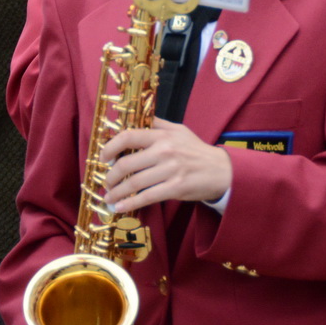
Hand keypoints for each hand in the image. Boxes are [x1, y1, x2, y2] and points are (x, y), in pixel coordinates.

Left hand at [101, 118, 232, 211]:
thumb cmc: (196, 150)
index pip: (129, 136)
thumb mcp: (178, 130)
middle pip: (126, 163)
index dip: (110, 147)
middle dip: (110, 176)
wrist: (221, 170)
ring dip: (116, 192)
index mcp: (162, 135)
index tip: (104, 157)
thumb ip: (157, 124)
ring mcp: (170, 170)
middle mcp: (164, 151)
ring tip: (109, 197)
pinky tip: (119, 207)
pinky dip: (129, 203)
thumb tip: (135, 117)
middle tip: (106, 182)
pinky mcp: (175, 188)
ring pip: (134, 183)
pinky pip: (146, 197)